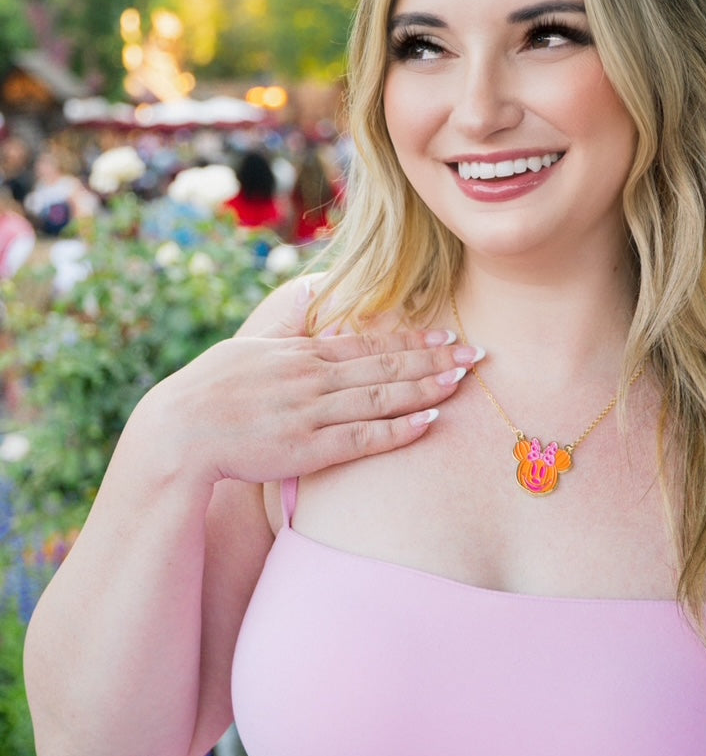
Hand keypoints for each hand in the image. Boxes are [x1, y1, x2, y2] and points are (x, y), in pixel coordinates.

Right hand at [136, 279, 478, 487]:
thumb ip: (289, 333)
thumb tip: (314, 306)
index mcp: (302, 353)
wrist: (179, 431)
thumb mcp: (251, 349)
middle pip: (385, 364)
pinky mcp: (306, 448)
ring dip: (425, 387)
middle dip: (434, 358)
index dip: (412, 338)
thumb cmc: (210, 390)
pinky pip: (362, 438)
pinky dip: (397, 429)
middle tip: (475, 352)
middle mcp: (313, 378)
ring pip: (381, 397)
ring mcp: (311, 412)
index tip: (447, 333)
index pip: (368, 342)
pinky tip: (428, 420)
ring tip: (461, 379)